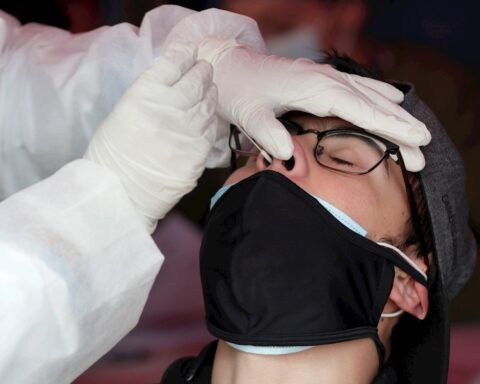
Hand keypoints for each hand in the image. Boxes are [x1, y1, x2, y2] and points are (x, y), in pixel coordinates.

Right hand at [85, 42, 216, 232]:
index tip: (190, 52)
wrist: (119, 193)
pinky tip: (206, 118)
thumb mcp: (122, 112)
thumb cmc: (112, 154)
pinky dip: (210, 119)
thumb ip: (150, 95)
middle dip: (202, 71)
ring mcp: (188, 130)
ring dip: (209, 93)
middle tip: (203, 69)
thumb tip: (172, 83)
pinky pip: (211, 129)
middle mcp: (170, 108)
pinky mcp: (199, 152)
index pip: (174, 62)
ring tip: (207, 90)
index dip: (185, 54)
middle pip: (197, 79)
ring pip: (209, 102)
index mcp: (145, 94)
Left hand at [198, 38, 429, 171]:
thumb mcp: (249, 114)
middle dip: (400, 126)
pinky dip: (377, 97)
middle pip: (373, 103)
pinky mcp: (319, 80)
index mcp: (316, 88)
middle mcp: (327, 79)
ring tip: (416, 131)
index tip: (416, 141)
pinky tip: (391, 100)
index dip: (391, 127)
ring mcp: (325, 77)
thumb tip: (288, 157)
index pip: (362, 110)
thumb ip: (268, 134)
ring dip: (394, 113)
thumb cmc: (238, 91)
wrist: (228, 68)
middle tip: (423, 150)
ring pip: (369, 94)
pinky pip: (357, 88)